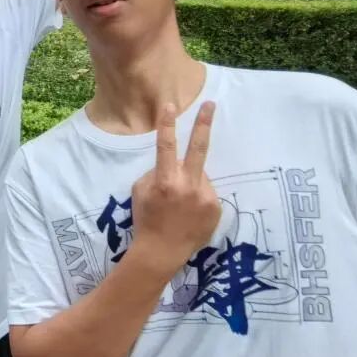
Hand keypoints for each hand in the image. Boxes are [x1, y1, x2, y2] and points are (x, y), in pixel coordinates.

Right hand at [129, 102, 220, 275]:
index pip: (166, 145)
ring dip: (191, 181)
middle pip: (199, 148)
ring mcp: (206, 197)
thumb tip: (171, 164)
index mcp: (165, 181)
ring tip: (181, 204)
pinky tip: (189, 212)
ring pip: (200, 176)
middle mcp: (189, 186)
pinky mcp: (216, 207)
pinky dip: (198, 196)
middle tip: (210, 104)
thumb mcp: (140, 192)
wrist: (162, 252)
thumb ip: (156, 173)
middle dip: (204, 124)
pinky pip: (206, 192)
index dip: (167, 124)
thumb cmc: (145, 220)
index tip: (170, 105)